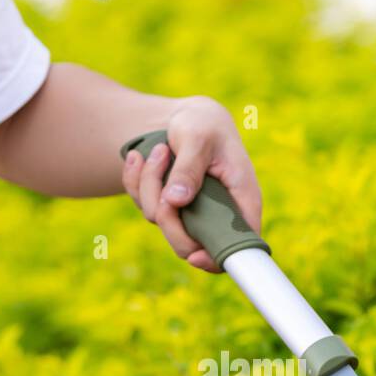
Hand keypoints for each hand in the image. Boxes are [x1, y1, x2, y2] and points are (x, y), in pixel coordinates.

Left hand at [121, 96, 261, 272]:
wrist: (183, 116)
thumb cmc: (202, 123)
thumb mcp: (198, 137)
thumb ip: (189, 168)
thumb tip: (177, 201)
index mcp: (241, 199)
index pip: (239, 244)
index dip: (217, 258)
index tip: (195, 256)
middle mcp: (217, 213)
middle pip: (190, 245)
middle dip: (167, 217)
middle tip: (163, 181)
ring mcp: (190, 213)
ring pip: (160, 221)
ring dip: (150, 183)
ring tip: (159, 150)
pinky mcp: (167, 207)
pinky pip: (142, 205)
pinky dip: (134, 181)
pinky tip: (138, 157)